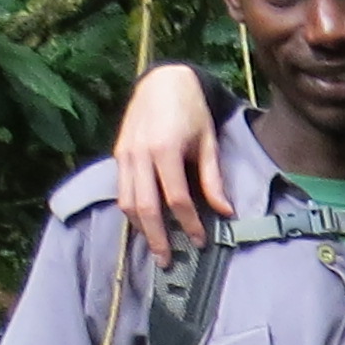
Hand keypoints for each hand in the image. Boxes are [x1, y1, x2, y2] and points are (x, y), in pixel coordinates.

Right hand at [113, 62, 225, 254]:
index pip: (176, 199)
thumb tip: (226, 212)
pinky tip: (144, 225)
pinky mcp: (118, 155)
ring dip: (141, 229)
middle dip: (158, 238)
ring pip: (127, 203)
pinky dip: (132, 212)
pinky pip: (122, 191)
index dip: (189, 224)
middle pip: (145, 208)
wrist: (163, 82)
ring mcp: (125, 155)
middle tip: (168, 262)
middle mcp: (140, 155)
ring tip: (156, 248)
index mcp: (165, 150)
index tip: (200, 241)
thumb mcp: (208, 142)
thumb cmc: (191, 111)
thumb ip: (213, 179)